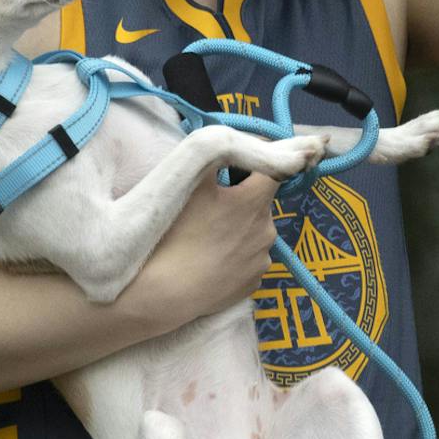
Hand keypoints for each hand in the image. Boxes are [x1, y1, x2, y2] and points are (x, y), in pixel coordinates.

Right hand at [128, 171, 281, 329]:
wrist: (164, 293)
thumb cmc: (176, 233)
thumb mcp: (191, 183)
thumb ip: (217, 157)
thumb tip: (232, 146)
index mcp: (255, 201)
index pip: (273, 169)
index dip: (258, 163)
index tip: (243, 166)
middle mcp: (268, 229)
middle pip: (260, 203)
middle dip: (241, 200)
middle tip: (210, 208)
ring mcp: (262, 259)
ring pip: (254, 232)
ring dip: (238, 229)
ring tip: (206, 238)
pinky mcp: (254, 283)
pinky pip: (249, 259)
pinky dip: (235, 255)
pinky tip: (211, 260)